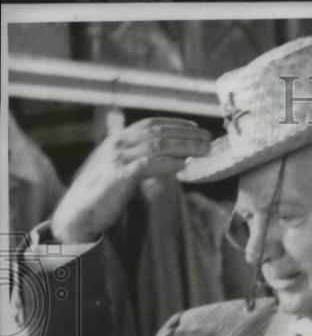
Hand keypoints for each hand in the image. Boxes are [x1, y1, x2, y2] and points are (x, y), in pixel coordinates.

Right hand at [51, 117, 210, 242]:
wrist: (78, 211)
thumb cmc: (101, 193)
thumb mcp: (120, 170)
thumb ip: (138, 161)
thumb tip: (166, 160)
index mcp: (118, 139)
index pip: (151, 123)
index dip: (175, 123)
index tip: (196, 128)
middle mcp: (118, 143)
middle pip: (158, 131)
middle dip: (186, 134)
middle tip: (209, 139)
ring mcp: (118, 157)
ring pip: (158, 144)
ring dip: (184, 146)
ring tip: (203, 150)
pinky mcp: (120, 175)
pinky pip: (149, 164)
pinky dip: (168, 163)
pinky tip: (183, 165)